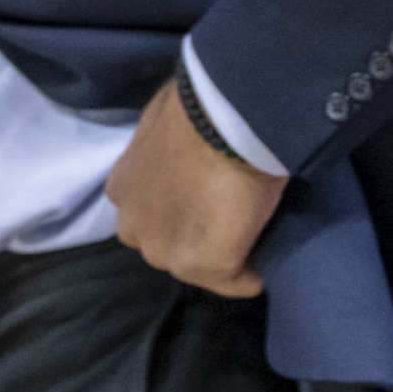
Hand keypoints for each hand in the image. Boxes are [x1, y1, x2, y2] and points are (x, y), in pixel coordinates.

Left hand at [106, 77, 284, 298]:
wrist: (223, 120)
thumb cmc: (197, 110)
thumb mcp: (164, 126)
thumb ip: (164, 151)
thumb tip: (186, 147)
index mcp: (123, 189)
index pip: (153, 213)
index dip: (185, 206)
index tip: (213, 193)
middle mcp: (132, 226)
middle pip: (170, 243)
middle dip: (198, 232)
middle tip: (233, 209)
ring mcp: (164, 251)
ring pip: (199, 264)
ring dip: (225, 251)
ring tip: (253, 229)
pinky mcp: (203, 267)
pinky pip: (238, 281)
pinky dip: (256, 273)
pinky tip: (269, 254)